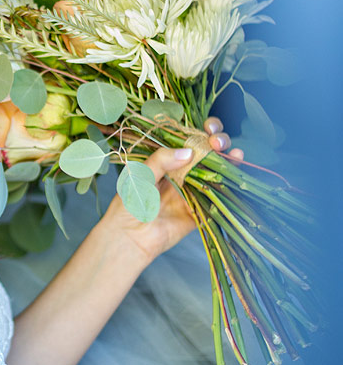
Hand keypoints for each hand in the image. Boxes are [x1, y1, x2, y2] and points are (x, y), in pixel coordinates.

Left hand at [104, 117, 243, 263]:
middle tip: (217, 143)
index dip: (202, 131)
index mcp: (167, 161)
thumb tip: (189, 152)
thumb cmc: (129, 203)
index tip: (209, 128)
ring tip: (236, 154)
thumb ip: (162, 160)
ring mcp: (192, 191)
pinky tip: (235, 176)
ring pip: (215, 173)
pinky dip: (228, 187)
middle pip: (207, 153)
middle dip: (218, 143)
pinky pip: (217, 197)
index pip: (189, 140)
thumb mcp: (141, 174)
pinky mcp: (199, 210)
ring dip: (228, 162)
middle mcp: (182, 173)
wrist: (129, 236)